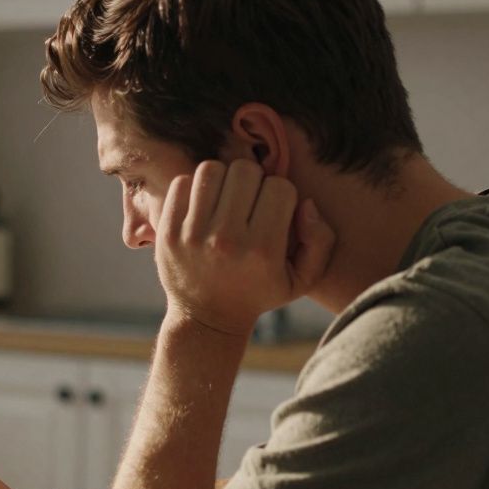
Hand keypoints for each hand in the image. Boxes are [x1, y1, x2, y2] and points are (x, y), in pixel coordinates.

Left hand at [156, 159, 334, 335]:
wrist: (206, 319)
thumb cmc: (258, 292)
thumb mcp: (302, 279)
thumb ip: (321, 240)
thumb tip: (306, 202)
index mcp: (262, 250)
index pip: (279, 186)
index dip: (280, 194)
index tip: (273, 211)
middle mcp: (226, 240)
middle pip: (245, 170)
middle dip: (252, 181)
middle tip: (249, 202)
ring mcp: (192, 235)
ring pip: (212, 169)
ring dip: (222, 180)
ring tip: (226, 200)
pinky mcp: (167, 232)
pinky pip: (181, 183)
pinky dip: (193, 188)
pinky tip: (203, 206)